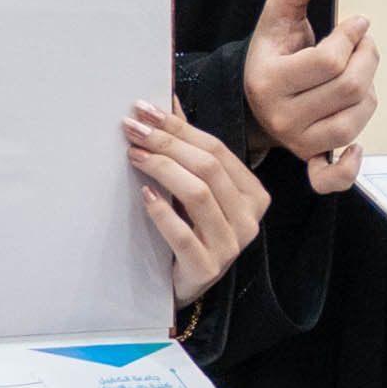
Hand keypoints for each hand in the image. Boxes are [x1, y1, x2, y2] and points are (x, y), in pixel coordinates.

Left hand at [126, 102, 269, 304]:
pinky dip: (163, 213)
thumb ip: (188, 149)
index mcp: (252, 195)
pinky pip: (183, 235)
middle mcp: (249, 219)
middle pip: (208, 168)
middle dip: (167, 143)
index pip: (217, 150)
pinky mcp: (207, 268)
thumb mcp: (196, 191)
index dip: (179, 127)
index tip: (145, 110)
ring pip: (199, 195)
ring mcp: (231, 245)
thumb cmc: (191, 232)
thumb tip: (169, 102)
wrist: (184, 285)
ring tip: (134, 155)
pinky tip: (145, 195)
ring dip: (162, 169)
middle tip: (133, 128)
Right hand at [242, 0, 379, 190]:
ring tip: (357, 76)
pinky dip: (350, 164)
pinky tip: (357, 146)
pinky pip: (333, 177)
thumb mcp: (279, 12)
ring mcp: (296, 142)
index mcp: (268, 79)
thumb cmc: (271, 50)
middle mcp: (280, 116)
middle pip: (350, 89)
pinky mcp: (309, 159)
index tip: (356, 24)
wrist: (250, 94)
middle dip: (368, 59)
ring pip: (357, 120)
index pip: (329, 61)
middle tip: (364, 45)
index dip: (353, 37)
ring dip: (369, 93)